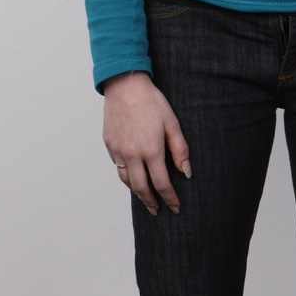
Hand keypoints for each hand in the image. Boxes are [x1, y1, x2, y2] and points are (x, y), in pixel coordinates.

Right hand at [101, 72, 190, 215]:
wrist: (125, 85)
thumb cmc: (151, 101)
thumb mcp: (172, 123)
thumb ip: (180, 150)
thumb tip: (186, 172)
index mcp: (150, 150)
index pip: (162, 184)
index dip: (170, 198)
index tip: (175, 207)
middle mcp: (132, 155)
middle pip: (141, 188)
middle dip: (151, 202)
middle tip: (158, 210)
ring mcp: (118, 151)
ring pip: (126, 180)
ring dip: (137, 192)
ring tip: (146, 198)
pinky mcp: (109, 144)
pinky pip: (117, 167)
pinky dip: (126, 176)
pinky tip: (133, 176)